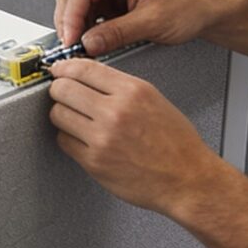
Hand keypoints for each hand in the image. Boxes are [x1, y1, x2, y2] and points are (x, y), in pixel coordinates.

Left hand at [46, 59, 221, 213]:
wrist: (188, 179)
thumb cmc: (177, 144)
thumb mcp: (154, 100)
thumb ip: (121, 87)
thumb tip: (88, 78)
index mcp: (133, 91)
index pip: (83, 68)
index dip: (64, 68)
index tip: (59, 70)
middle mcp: (116, 112)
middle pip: (63, 89)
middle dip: (59, 90)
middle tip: (62, 94)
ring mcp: (103, 138)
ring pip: (59, 115)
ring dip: (62, 115)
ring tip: (74, 118)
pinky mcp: (94, 162)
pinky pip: (64, 141)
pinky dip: (69, 138)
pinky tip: (82, 138)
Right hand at [52, 0, 222, 56]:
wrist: (208, 5)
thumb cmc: (190, 4)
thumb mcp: (152, 22)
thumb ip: (116, 33)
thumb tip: (88, 43)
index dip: (70, 19)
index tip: (70, 42)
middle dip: (70, 23)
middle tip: (73, 48)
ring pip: (78, 4)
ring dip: (79, 27)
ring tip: (86, 48)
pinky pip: (91, 12)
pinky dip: (89, 28)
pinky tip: (96, 41)